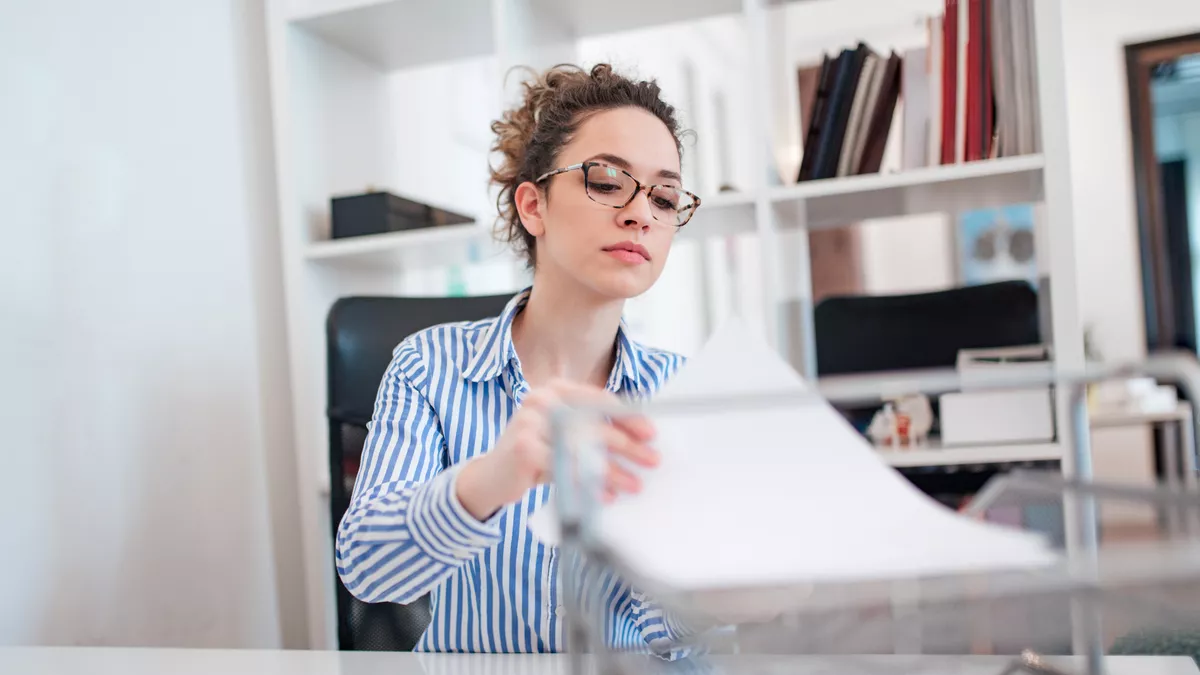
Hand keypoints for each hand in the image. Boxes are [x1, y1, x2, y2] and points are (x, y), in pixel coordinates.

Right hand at [456, 379, 659, 520]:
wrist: (491, 477)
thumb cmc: (535, 454)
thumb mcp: (564, 435)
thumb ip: (592, 430)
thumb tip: (639, 441)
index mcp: (556, 389)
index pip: (599, 399)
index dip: (627, 416)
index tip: (650, 433)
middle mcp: (542, 399)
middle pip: (594, 422)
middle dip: (627, 445)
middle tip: (651, 460)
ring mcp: (530, 421)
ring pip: (583, 447)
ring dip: (613, 469)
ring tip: (634, 484)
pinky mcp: (523, 446)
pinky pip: (566, 466)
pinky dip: (589, 483)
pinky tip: (606, 495)